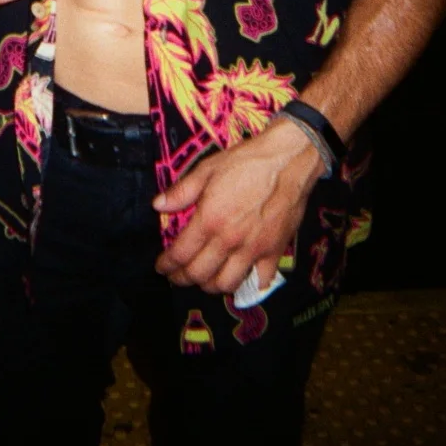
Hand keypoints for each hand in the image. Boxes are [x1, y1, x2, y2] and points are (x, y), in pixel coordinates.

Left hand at [153, 119, 324, 294]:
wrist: (287, 160)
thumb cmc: (247, 161)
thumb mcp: (207, 169)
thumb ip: (181, 191)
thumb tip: (158, 206)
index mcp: (209, 219)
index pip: (181, 254)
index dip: (167, 265)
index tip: (162, 267)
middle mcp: (229, 240)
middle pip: (199, 274)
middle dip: (183, 279)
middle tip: (178, 276)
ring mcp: (253, 249)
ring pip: (226, 284)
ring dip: (211, 286)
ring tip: (205, 278)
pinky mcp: (274, 251)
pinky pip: (260, 281)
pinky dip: (249, 286)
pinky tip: (242, 279)